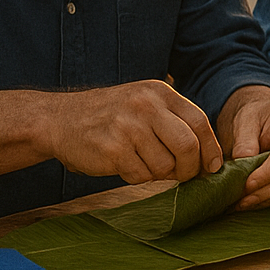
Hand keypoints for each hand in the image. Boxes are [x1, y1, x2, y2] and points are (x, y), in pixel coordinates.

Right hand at [45, 80, 224, 184]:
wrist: (57, 119)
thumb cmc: (109, 117)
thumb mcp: (144, 103)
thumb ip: (174, 121)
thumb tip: (208, 156)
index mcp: (160, 93)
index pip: (200, 122)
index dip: (211, 149)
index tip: (212, 167)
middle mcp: (146, 106)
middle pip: (188, 146)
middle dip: (190, 168)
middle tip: (183, 176)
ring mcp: (128, 126)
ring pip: (165, 165)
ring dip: (160, 174)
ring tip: (145, 165)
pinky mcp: (112, 149)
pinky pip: (140, 175)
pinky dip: (138, 177)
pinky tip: (126, 166)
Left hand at [218, 86, 269, 209]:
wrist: (261, 112)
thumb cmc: (252, 113)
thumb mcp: (243, 120)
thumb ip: (244, 141)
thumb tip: (243, 166)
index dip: (269, 172)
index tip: (247, 184)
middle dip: (267, 190)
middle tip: (241, 199)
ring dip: (269, 198)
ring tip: (244, 204)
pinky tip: (255, 202)